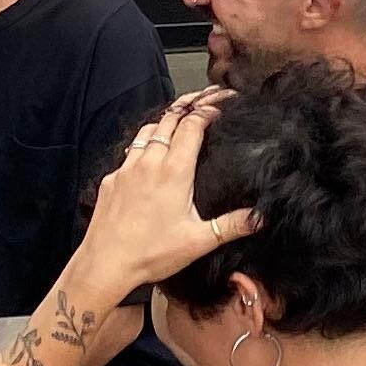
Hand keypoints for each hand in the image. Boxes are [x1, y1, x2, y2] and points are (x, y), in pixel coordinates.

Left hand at [79, 96, 253, 292]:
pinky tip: (149, 156)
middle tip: (203, 100)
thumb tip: (260, 216)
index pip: (192, 125)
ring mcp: (127, 169)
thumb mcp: (199, 241)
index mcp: (174, 171)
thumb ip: (232, 225)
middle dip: (188, 105)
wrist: (105, 264)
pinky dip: (143, 145)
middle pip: (169, 119)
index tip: (220, 105)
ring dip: (165, 122)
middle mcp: (149, 162)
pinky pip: (129, 152)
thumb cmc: (150, 254)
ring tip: (178, 121)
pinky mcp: (111, 180)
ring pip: (147, 131)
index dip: (208, 110)